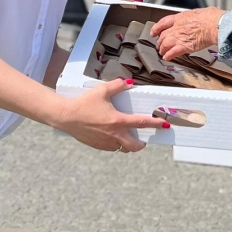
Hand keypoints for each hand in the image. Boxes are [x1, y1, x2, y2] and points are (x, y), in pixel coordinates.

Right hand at [55, 78, 169, 152]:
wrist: (66, 117)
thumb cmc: (84, 103)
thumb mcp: (102, 91)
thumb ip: (117, 86)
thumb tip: (128, 82)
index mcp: (118, 121)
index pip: (142, 123)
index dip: (155, 123)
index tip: (164, 124)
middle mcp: (114, 134)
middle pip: (134, 146)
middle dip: (141, 144)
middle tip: (142, 140)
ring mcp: (106, 142)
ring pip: (122, 148)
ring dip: (126, 144)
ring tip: (125, 136)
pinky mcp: (98, 146)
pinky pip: (111, 148)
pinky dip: (114, 144)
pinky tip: (110, 136)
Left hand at [151, 7, 223, 60]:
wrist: (214, 24)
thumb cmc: (210, 17)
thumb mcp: (196, 12)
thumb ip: (190, 18)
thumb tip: (194, 18)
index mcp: (179, 18)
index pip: (163, 23)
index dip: (156, 28)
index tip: (154, 32)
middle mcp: (176, 28)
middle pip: (163, 36)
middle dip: (160, 41)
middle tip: (159, 45)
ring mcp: (179, 37)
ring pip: (165, 45)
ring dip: (162, 50)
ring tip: (162, 53)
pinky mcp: (184, 47)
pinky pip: (172, 53)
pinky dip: (168, 56)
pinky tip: (167, 58)